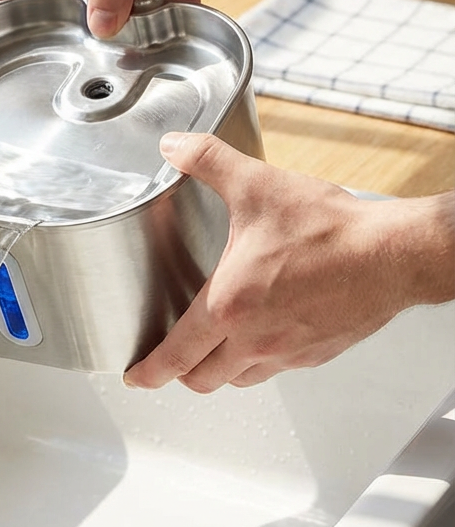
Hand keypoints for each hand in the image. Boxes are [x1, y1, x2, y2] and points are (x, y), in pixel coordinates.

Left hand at [124, 132, 418, 394]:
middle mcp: (255, 340)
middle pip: (204, 380)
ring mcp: (288, 352)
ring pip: (241, 379)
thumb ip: (208, 161)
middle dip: (181, 375)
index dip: (149, 371)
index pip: (176, 355)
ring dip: (222, 370)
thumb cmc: (330, 230)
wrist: (390, 255)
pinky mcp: (317, 353)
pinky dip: (262, 360)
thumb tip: (174, 146)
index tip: (136, 376)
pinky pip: (279, 369)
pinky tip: (266, 332)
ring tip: (216, 349)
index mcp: (228, 306)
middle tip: (172, 363)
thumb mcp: (257, 185)